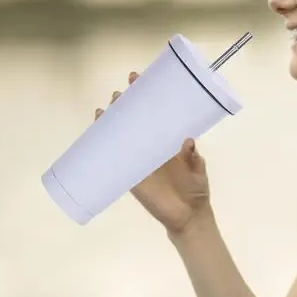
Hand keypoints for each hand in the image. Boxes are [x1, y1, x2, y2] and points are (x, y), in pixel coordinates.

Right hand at [95, 71, 211, 232]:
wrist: (188, 216)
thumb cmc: (195, 190)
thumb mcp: (198, 170)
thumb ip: (193, 157)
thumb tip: (188, 141)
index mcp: (169, 141)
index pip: (157, 113)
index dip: (148, 96)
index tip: (139, 79)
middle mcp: (153, 146)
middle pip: (137, 120)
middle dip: (127, 104)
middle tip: (121, 92)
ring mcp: (140, 160)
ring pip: (123, 135)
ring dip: (114, 121)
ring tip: (107, 108)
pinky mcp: (131, 176)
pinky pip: (116, 159)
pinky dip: (106, 146)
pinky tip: (98, 133)